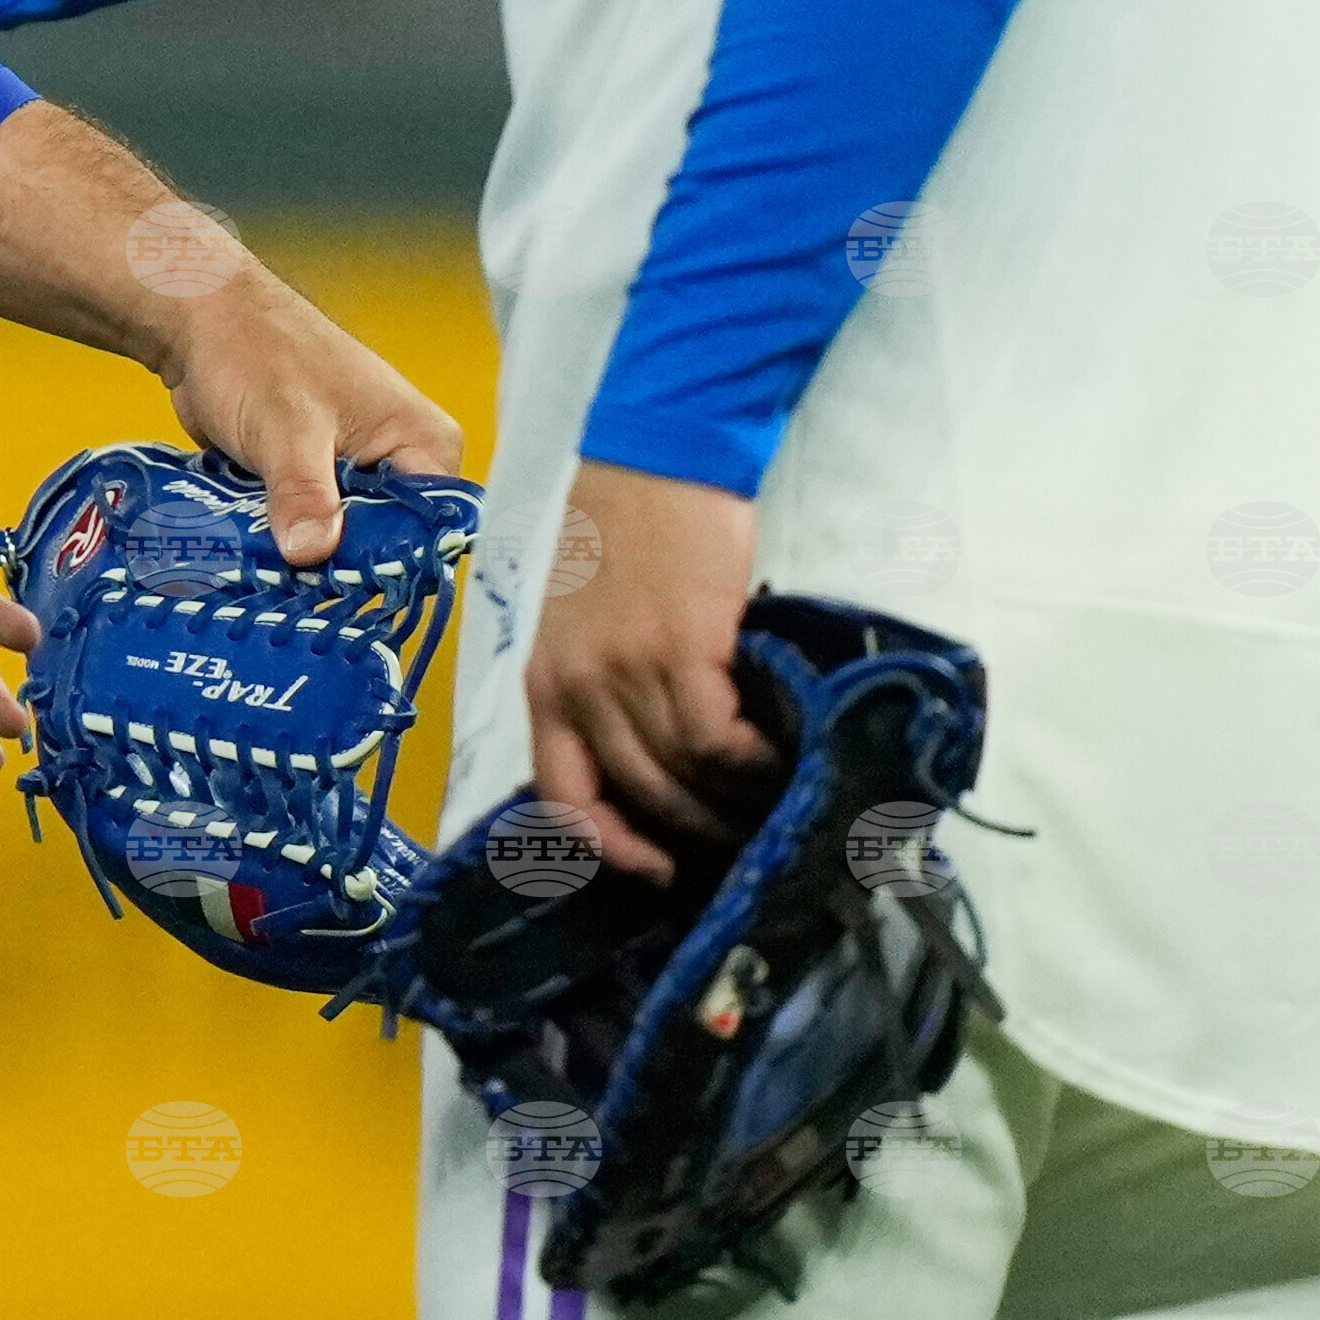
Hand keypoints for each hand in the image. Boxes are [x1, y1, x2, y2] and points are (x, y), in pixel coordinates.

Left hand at [150, 264, 464, 565]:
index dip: (391, 561)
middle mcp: (401, 461)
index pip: (432, 528)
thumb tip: (312, 551)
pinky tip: (255, 556)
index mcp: (424, 443)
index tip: (344, 585)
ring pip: (342, 541)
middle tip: (296, 585)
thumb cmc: (258, 353)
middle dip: (340, 565)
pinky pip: (309, 529)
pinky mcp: (315, 481)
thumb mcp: (287, 428)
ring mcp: (357, 473)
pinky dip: (282, 541)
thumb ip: (305, 492)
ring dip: (304, 557)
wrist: (201, 325)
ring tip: (268, 572)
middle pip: (387, 543)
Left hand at [524, 463, 773, 882]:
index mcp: (545, 682)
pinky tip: (774, 755)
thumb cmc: (627, 528)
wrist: (657, 451)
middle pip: (635, 796)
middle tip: (739, 836)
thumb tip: (652, 753)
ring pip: (681, 775)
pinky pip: (716, 740)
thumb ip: (599, 682)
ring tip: (769, 801)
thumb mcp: (581, 617)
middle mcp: (577, 687)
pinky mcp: (680, 649)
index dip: (609, 848)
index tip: (656, 867)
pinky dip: (750, 761)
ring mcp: (626, 671)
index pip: (562, 797)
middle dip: (691, 831)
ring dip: (731, 801)